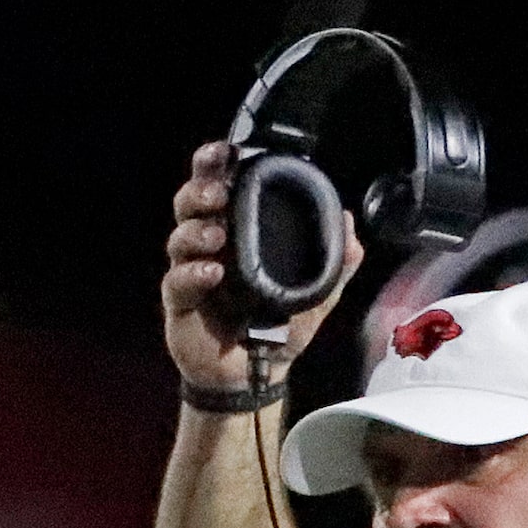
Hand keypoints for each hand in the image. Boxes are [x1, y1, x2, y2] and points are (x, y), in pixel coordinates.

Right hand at [161, 140, 364, 391]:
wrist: (256, 377)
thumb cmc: (279, 330)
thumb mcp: (316, 295)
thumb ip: (335, 263)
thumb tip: (351, 224)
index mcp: (237, 232)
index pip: (219, 187)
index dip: (215, 165)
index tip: (226, 151)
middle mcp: (209, 246)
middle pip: (189, 203)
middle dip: (199, 189)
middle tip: (219, 190)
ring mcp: (191, 273)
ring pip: (178, 237)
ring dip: (196, 230)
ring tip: (217, 234)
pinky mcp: (179, 304)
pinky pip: (177, 282)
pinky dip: (193, 274)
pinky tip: (212, 272)